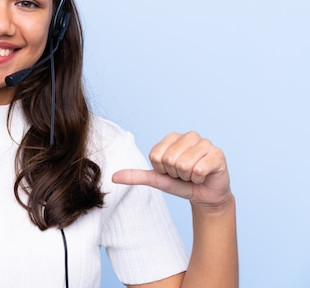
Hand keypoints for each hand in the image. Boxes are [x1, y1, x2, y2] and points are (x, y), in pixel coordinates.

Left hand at [112, 131, 231, 210]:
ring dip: (187, 177)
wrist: (204, 196)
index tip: (171, 172)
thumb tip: (113, 177)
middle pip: (169, 160)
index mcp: (172, 137)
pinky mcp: (217, 154)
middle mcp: (189, 136)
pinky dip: (198, 179)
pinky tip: (203, 176)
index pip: (155, 156)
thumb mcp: (157, 179)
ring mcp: (205, 143)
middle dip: (175, 174)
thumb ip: (136, 176)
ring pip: (184, 165)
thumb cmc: (181, 183)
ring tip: (193, 175)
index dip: (162, 170)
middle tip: (184, 174)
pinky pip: (199, 169)